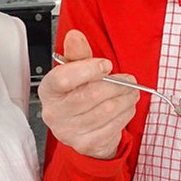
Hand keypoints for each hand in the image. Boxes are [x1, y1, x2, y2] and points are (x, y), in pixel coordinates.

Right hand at [38, 29, 137, 158]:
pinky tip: (125, 108)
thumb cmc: (78, 95)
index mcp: (48, 90)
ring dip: (126, 99)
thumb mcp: (76, 72)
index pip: (63, 78)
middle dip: (117, 85)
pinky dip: (125, 114)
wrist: (82, 130)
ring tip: (131, 93)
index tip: (107, 64)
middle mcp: (54, 113)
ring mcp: (69, 132)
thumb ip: (78, 54)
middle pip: (91, 94)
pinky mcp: (86, 145)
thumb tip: (75, 36)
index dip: (88, 69)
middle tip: (130, 80)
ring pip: (106, 110)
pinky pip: (113, 127)